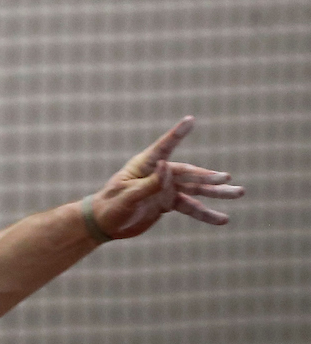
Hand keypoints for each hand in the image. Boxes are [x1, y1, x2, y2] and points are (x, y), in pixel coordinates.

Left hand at [90, 116, 243, 239]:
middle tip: (227, 178)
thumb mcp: (128, 196)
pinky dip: (206, 214)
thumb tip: (165, 166)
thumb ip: (148, 184)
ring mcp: (165, 188)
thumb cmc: (110, 206)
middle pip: (188, 173)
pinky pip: (191, 207)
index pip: (164, 148)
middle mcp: (158, 174)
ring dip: (216, 192)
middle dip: (208, 177)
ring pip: (195, 189)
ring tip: (239, 192)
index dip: (176, 134)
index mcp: (144, 166)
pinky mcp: (167, 202)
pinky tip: (223, 219)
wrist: (104, 223)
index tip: (190, 120)